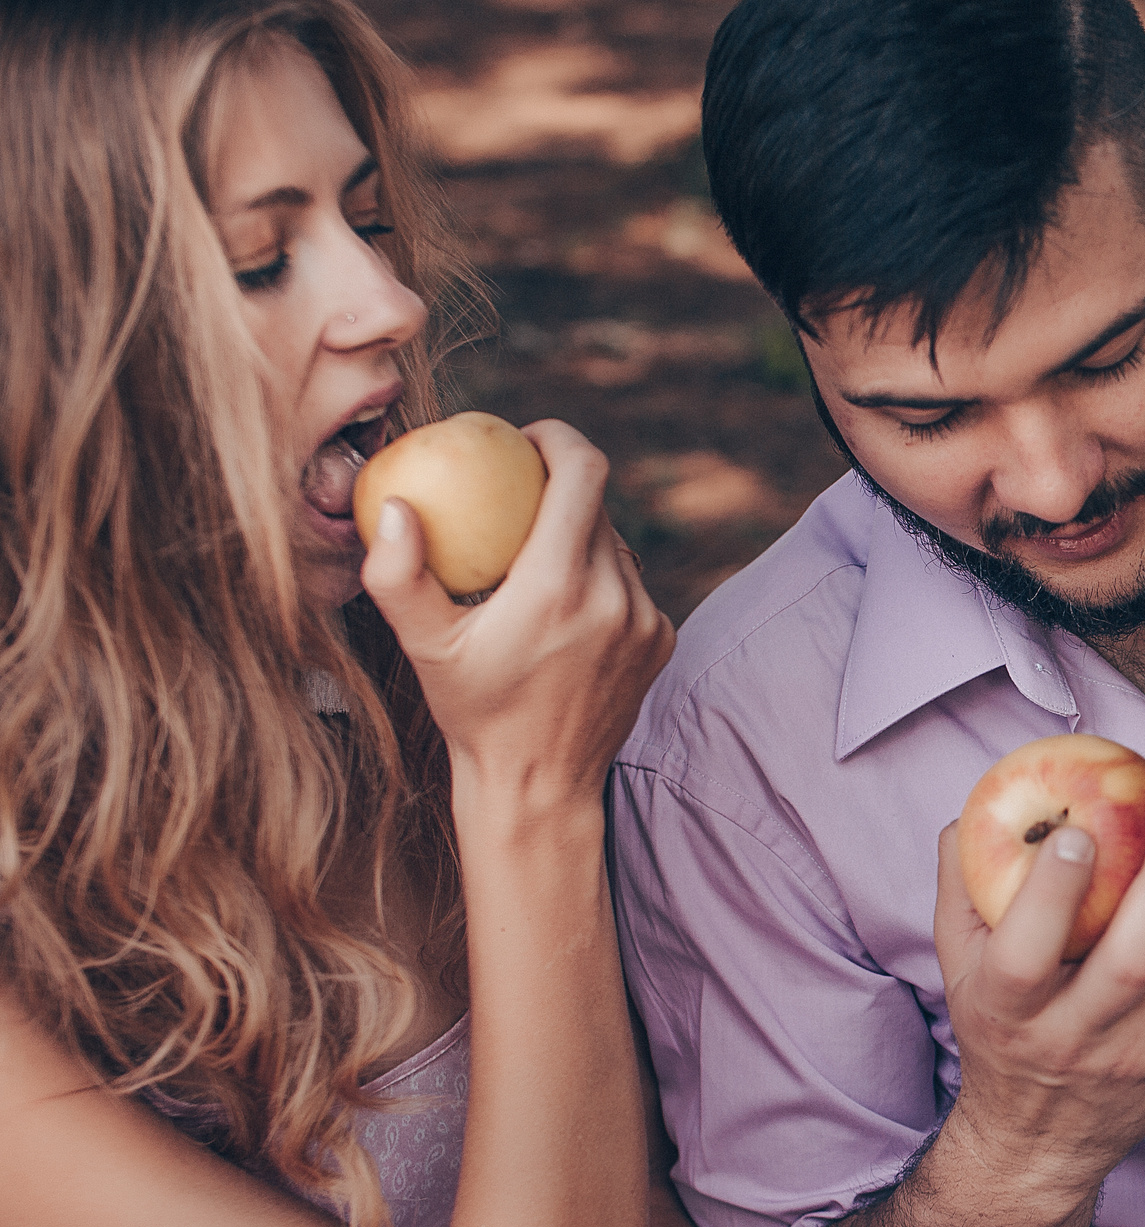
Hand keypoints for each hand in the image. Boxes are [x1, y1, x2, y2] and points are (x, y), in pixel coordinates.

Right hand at [360, 420, 672, 815]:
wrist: (538, 783)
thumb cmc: (473, 711)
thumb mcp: (424, 646)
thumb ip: (396, 575)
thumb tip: (395, 505)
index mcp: (558, 585)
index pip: (583, 471)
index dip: (559, 438)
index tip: (526, 440)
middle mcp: (615, 597)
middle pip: (597, 505)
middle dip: (559, 489)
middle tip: (515, 496)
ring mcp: (647, 620)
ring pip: (617, 545)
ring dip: (580, 538)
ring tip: (534, 559)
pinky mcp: (662, 640)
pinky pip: (632, 585)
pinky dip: (601, 581)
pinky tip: (564, 609)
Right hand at [933, 808, 1144, 1197]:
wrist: (1039, 1146)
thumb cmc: (998, 1037)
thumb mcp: (958, 975)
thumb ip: (961, 894)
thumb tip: (970, 816)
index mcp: (1008, 1014)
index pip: (1026, 954)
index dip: (1051, 891)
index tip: (1076, 831)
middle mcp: (1072, 1040)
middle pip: (1133, 959)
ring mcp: (1134, 1056)